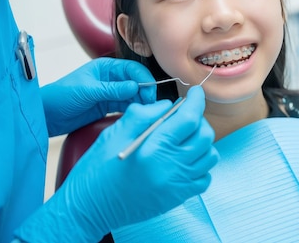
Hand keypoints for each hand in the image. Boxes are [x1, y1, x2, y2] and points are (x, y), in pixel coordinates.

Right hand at [15, 86, 218, 242]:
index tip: (195, 92)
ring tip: (185, 137)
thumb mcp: (115, 133)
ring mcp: (177, 185)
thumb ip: (144, 114)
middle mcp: (170, 167)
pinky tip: (185, 158)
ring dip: (202, 141)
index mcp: (153, 148)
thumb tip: (168, 105)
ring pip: (209, 156)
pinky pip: (204, 177)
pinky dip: (201, 164)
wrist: (89, 207)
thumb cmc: (98, 169)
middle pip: (204, 135)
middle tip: (184, 115)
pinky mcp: (177, 198)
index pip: (189, 118)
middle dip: (198, 119)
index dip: (196, 100)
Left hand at [42, 57, 156, 135]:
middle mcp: (109, 78)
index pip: (132, 69)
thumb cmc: (60, 96)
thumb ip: (112, 90)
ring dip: (140, 102)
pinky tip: (137, 114)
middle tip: (151, 104)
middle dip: (145, 92)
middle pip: (135, 82)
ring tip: (147, 112)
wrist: (46, 115)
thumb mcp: (88, 91)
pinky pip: (125, 106)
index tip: (150, 91)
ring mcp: (109, 93)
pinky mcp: (106, 107)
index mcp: (105, 67)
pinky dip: (133, 110)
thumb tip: (135, 87)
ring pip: (132, 95)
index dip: (143, 79)